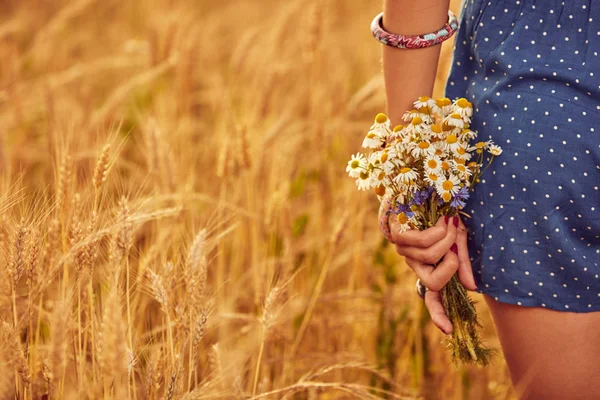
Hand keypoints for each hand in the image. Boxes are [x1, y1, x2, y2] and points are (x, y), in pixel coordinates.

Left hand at [388, 214, 476, 333]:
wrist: (427, 192)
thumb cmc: (445, 219)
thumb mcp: (460, 243)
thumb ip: (462, 264)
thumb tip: (472, 289)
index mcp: (430, 269)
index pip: (431, 298)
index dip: (438, 314)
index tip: (449, 331)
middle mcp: (415, 265)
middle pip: (432, 282)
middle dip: (451, 264)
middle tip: (457, 244)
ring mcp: (404, 253)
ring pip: (429, 258)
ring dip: (446, 241)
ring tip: (449, 225)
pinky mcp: (398, 237)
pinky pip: (422, 243)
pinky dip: (437, 233)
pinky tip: (442, 222)